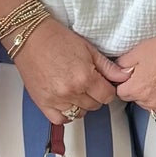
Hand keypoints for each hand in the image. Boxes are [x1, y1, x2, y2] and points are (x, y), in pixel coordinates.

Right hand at [12, 19, 129, 122]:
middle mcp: (71, 92)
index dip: (107, 90)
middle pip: (94, 105)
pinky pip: (60, 119)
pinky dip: (65, 113)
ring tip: (74, 89)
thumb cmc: (57, 39)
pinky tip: (65, 101)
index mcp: (85, 77)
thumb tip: (125, 76)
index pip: (107, 97)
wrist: (29, 37)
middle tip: (87, 82)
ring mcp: (56, 99)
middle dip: (94, 95)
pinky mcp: (42, 103)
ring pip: (79, 113)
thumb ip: (108, 67)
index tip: (102, 83)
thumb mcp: (88, 49)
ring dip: (80, 104)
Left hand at [114, 33, 155, 121]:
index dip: (127, 84)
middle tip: (152, 76)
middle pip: (138, 101)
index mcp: (137, 88)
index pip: (121, 93)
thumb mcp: (138, 50)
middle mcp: (150, 101)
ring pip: (153, 110)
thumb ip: (123, 64)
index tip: (133, 79)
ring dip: (155, 100)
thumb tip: (117, 72)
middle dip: (142, 90)